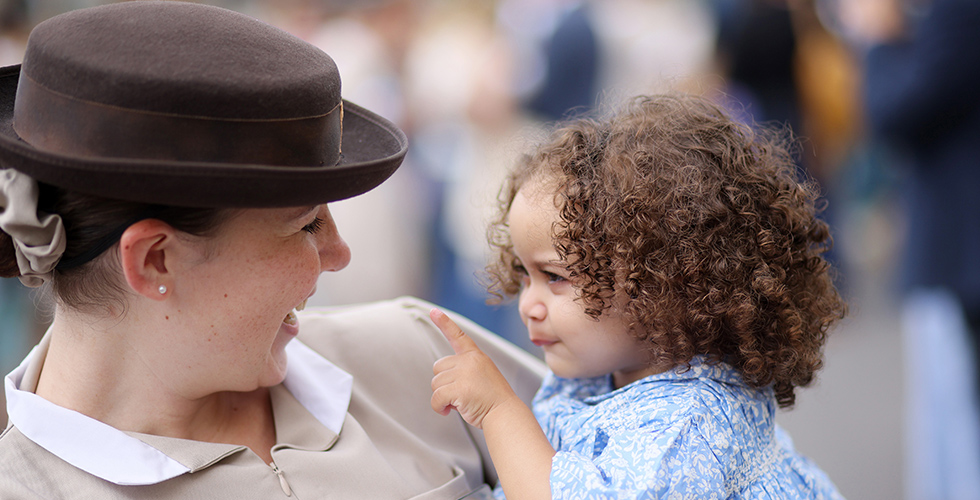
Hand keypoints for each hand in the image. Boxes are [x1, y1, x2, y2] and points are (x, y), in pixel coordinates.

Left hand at [430, 308, 520, 428]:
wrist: (505, 414)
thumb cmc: (492, 399)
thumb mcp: (482, 375)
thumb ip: (464, 370)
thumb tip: (441, 381)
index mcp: (476, 356)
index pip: (458, 335)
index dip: (444, 323)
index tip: (433, 311)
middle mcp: (469, 361)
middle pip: (438, 368)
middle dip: (443, 383)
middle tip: (460, 393)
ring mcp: (464, 374)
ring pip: (435, 384)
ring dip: (442, 397)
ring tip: (461, 402)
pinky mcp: (459, 389)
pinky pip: (436, 398)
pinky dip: (439, 407)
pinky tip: (450, 411)